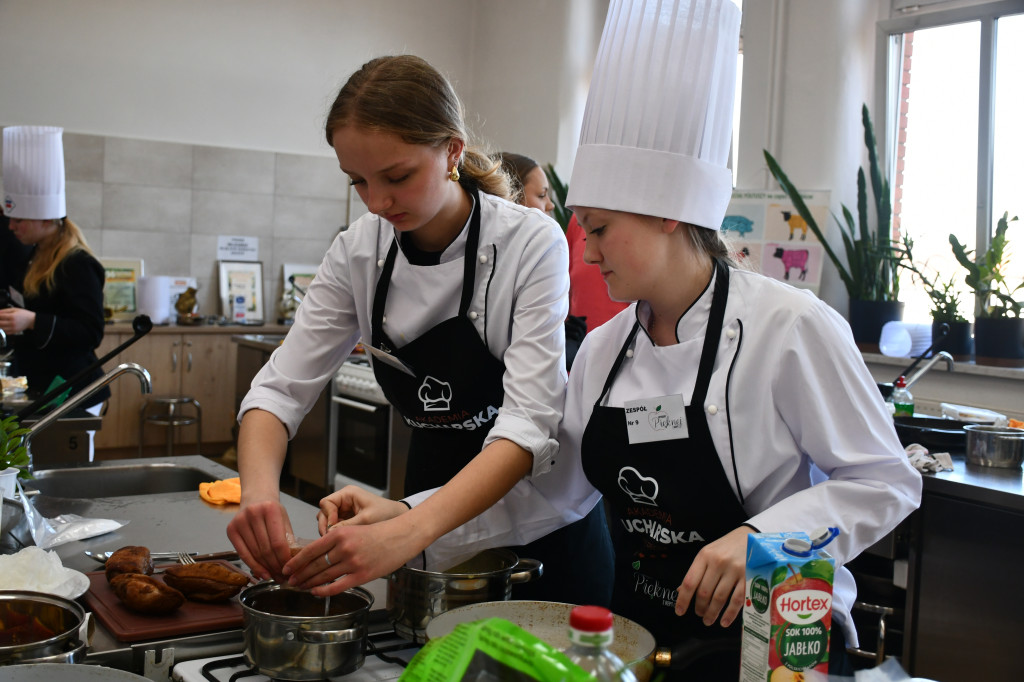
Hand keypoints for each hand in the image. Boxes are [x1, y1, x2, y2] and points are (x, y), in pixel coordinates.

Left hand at [0, 308, 33, 333]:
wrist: (31, 320)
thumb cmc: (24, 314)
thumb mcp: (15, 309)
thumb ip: (5, 310)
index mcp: (12, 316)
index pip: (0, 316)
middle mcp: (12, 323)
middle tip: (0, 319)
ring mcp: (13, 328)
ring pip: (1, 328)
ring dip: (0, 325)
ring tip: (1, 322)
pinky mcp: (14, 332)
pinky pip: (5, 332)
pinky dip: (2, 330)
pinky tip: (3, 327)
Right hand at [226, 499, 294, 582]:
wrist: (256, 498)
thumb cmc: (272, 511)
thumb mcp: (284, 519)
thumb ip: (288, 538)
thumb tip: (294, 563)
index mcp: (270, 510)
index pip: (278, 542)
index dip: (283, 559)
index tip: (289, 569)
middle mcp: (253, 514)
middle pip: (265, 549)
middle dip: (275, 566)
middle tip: (282, 577)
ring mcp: (240, 522)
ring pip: (254, 553)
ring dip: (265, 568)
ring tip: (274, 577)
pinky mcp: (231, 530)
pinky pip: (243, 553)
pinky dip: (253, 566)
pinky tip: (262, 573)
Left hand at [284, 517, 422, 596]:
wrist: (402, 536)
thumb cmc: (379, 532)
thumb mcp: (353, 529)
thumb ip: (335, 541)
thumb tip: (316, 555)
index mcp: (340, 533)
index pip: (310, 550)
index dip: (295, 561)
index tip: (286, 568)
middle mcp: (344, 548)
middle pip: (314, 565)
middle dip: (299, 575)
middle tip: (289, 581)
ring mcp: (353, 562)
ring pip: (324, 576)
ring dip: (309, 583)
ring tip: (301, 587)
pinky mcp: (362, 575)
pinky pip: (338, 586)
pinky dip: (324, 591)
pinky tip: (316, 592)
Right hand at [317, 485, 408, 534]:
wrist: (398, 517)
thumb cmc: (386, 513)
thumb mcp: (366, 519)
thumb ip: (347, 525)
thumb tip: (329, 533)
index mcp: (348, 494)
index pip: (326, 503)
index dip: (327, 516)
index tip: (333, 528)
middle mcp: (344, 500)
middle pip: (324, 512)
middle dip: (326, 526)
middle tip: (331, 539)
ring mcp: (345, 510)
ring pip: (328, 521)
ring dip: (330, 531)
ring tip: (337, 541)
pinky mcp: (347, 519)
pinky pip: (335, 527)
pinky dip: (336, 534)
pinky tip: (342, 541)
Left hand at [675, 526, 753, 627]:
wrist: (751, 535)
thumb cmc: (726, 546)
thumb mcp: (708, 553)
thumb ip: (696, 572)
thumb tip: (681, 591)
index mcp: (704, 556)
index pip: (689, 582)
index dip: (683, 599)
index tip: (679, 611)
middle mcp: (718, 562)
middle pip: (704, 592)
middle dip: (700, 608)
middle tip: (699, 614)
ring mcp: (734, 570)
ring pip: (719, 598)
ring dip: (712, 613)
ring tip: (708, 620)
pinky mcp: (749, 577)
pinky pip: (737, 600)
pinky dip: (729, 614)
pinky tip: (724, 621)